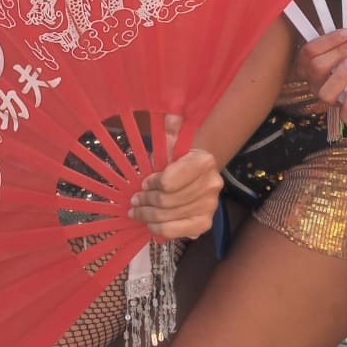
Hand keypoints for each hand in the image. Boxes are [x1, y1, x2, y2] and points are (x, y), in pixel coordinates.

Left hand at [129, 114, 222, 238]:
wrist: (196, 173)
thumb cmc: (177, 158)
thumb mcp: (170, 141)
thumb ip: (169, 129)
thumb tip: (169, 115)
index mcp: (203, 161)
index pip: (168, 181)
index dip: (152, 183)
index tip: (143, 183)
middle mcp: (212, 184)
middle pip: (168, 200)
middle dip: (146, 201)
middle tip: (133, 200)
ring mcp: (210, 206)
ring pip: (169, 216)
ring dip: (148, 215)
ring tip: (136, 211)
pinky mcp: (205, 223)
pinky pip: (178, 231)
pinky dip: (160, 229)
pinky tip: (149, 224)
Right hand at [293, 29, 346, 117]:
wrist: (341, 77)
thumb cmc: (335, 57)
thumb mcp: (328, 43)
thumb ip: (329, 34)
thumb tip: (340, 25)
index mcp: (305, 65)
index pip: (309, 52)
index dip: (327, 41)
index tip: (346, 32)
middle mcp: (312, 82)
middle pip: (317, 68)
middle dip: (337, 53)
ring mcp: (325, 96)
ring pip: (325, 93)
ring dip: (340, 76)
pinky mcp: (341, 109)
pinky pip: (345, 114)